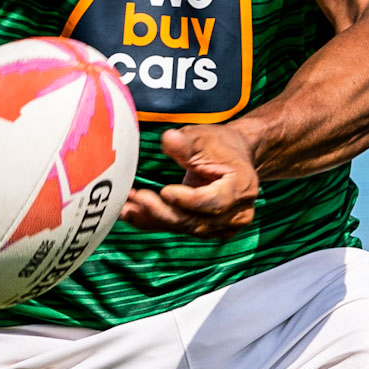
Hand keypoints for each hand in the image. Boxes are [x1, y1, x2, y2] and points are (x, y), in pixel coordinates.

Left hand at [122, 125, 258, 238]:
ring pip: (186, 228)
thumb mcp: (203, 137)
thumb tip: (169, 139)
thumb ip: (186, 143)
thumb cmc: (220, 145)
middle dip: (163, 211)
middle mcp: (238, 213)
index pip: (213, 202)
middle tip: (137, 198)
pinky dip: (155, 222)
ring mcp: (225, 226)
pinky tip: (132, 214)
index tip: (164, 190)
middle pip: (197, 221)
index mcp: (242, 187)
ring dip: (154, 218)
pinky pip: (179, 229)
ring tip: (127, 206)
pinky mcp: (208, 230)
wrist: (233, 157)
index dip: (187, 199)